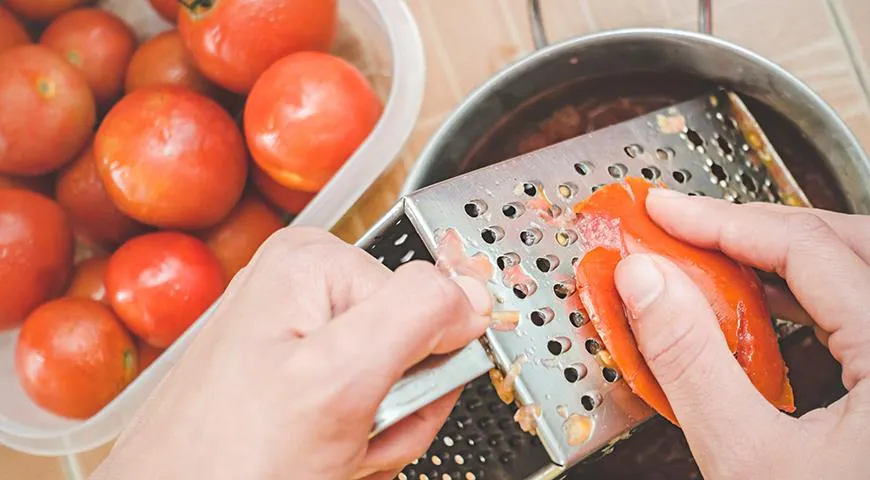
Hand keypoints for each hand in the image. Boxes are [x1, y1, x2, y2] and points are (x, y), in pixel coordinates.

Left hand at [92, 227, 490, 479]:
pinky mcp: (289, 371)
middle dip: (395, 405)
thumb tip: (473, 292)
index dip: (420, 365)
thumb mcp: (340, 380)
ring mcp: (293, 330)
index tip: (384, 399)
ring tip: (324, 452)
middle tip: (347, 437)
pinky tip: (314, 456)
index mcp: (314, 260)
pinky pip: (358, 405)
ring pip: (390, 384)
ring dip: (374, 431)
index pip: (430, 300)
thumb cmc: (229, 463)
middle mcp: (301, 285)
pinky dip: (352, 440)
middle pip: (409, 343)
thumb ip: (419, 316)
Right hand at [613, 189, 869, 478]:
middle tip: (691, 226)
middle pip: (851, 238)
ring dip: (793, 253)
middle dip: (763, 224)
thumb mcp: (749, 458)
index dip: (722, 220)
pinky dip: (818, 293)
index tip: (664, 211)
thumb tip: (645, 282)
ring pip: (866, 268)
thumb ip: (691, 361)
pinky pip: (869, 308)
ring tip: (723, 257)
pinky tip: (777, 306)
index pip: (806, 248)